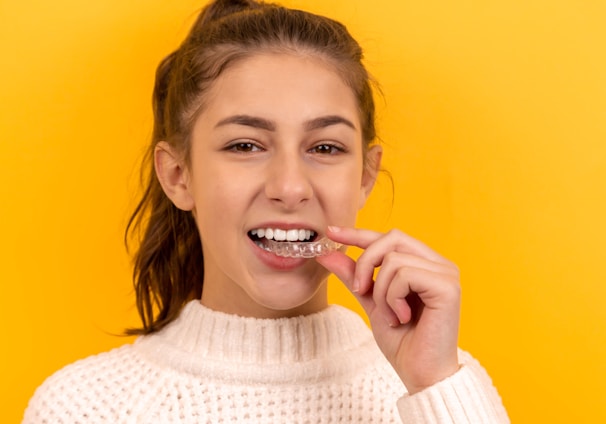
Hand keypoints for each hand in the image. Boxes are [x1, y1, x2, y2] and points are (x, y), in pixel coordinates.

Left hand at [315, 226, 460, 393]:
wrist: (420, 374)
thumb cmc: (403, 341)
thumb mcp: (371, 301)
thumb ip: (355, 275)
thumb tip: (327, 252)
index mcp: (425, 263)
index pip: (390, 237)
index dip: (359, 233)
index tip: (331, 232)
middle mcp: (439, 263)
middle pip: (392, 237)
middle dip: (367, 262)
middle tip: (360, 290)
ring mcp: (446, 273)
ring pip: (394, 260)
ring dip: (381, 291)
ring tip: (392, 315)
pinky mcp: (448, 286)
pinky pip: (404, 275)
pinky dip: (392, 298)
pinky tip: (402, 317)